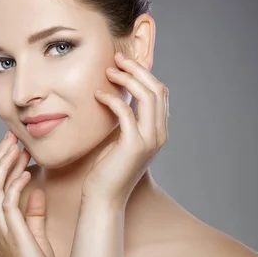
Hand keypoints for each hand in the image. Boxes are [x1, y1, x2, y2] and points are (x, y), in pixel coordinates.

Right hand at [0, 131, 59, 256]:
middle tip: (11, 135)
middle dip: (0, 156)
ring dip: (5, 165)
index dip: (3, 163)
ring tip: (16, 146)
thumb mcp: (36, 236)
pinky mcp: (13, 234)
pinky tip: (26, 172)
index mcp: (4, 220)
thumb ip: (34, 214)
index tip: (15, 144)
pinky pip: (8, 203)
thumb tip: (36, 191)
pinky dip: (15, 185)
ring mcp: (3, 227)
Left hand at [83, 51, 169, 205]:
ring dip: (127, 79)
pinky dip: (112, 99)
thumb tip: (118, 96)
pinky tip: (97, 94)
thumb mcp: (120, 138)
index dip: (144, 74)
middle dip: (138, 70)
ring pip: (147, 96)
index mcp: (158, 130)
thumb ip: (126, 120)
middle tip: (117, 58)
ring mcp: (149, 141)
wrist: (103, 198)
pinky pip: (126, 112)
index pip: (160, 93)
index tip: (124, 63)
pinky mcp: (133, 146)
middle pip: (158, 89)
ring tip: (108, 71)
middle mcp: (159, 134)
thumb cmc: (107, 168)